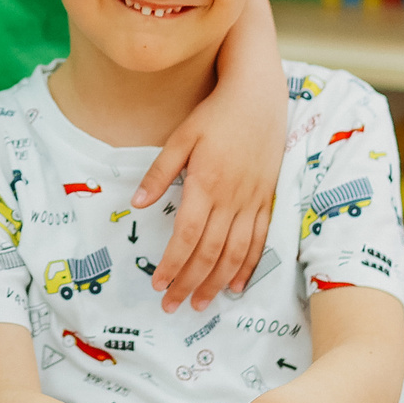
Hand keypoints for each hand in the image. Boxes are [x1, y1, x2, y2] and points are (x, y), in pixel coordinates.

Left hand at [133, 105, 279, 314]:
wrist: (258, 97)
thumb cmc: (215, 114)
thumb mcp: (181, 137)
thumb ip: (159, 173)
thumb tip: (136, 203)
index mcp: (206, 184)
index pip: (187, 236)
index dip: (173, 264)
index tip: (158, 285)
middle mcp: (232, 198)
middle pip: (210, 252)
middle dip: (190, 283)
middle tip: (173, 306)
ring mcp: (253, 201)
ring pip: (236, 253)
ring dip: (217, 282)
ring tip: (201, 304)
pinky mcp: (267, 199)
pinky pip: (260, 240)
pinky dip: (248, 266)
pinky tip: (236, 285)